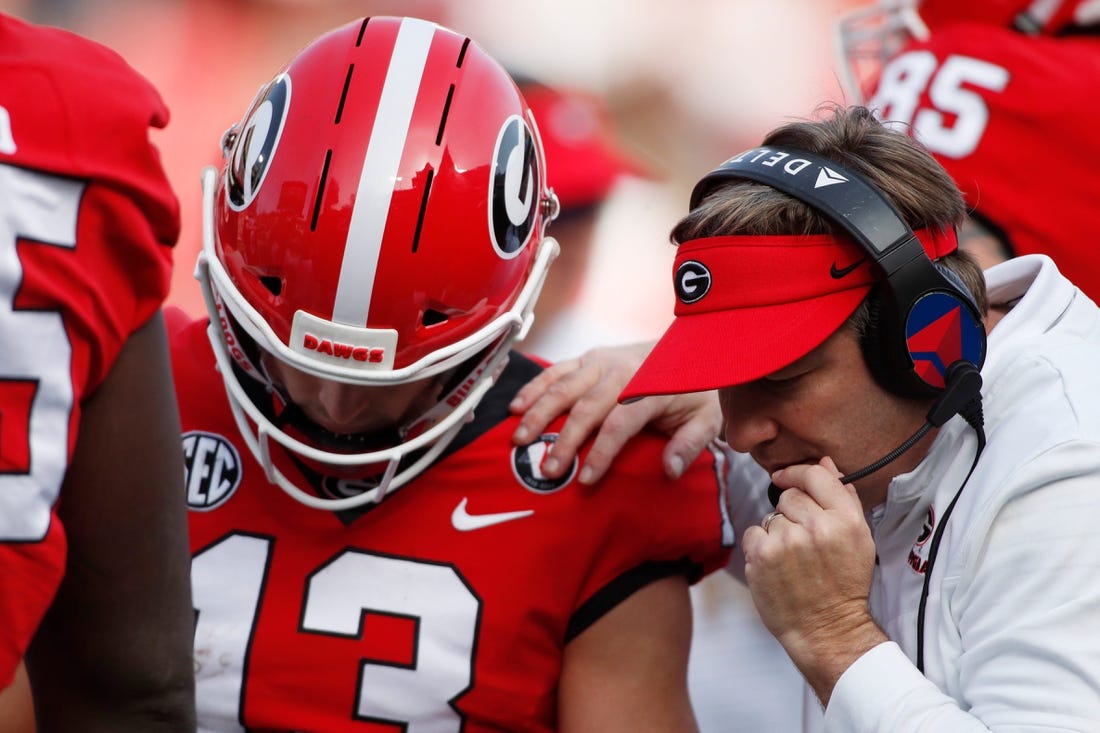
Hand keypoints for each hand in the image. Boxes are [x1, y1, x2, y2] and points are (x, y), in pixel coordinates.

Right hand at [509, 343, 720, 483]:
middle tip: (547, 470)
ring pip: (564, 387)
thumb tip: (671, 469)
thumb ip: (690, 443)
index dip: (602, 452)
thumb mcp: (708, 417)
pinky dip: (534, 387)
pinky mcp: (589, 357)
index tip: (586, 480)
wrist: (692, 347)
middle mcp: (622, 370)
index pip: (620, 424)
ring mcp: (601, 360)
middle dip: (564, 440)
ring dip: (539, 413)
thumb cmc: (697, 390)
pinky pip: (556, 370)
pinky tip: (516, 407)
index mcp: (650, 387)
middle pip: (586, 408)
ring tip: (520, 440)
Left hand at [740, 457, 884, 704]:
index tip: (785, 477)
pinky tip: (777, 566)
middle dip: (791, 512)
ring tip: (793, 559)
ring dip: (777, 532)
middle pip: (788, 496)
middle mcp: (816, 527)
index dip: (796, 473)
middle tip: (803, 541)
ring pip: (771, 516)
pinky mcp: (761, 556)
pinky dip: (760, 547)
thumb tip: (825, 463)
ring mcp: (786, 541)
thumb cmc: (843, 584)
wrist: (828, 629)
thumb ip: (842, 498)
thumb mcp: (858, 539)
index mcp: (845, 520)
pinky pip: (753, 533)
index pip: (814, 475)